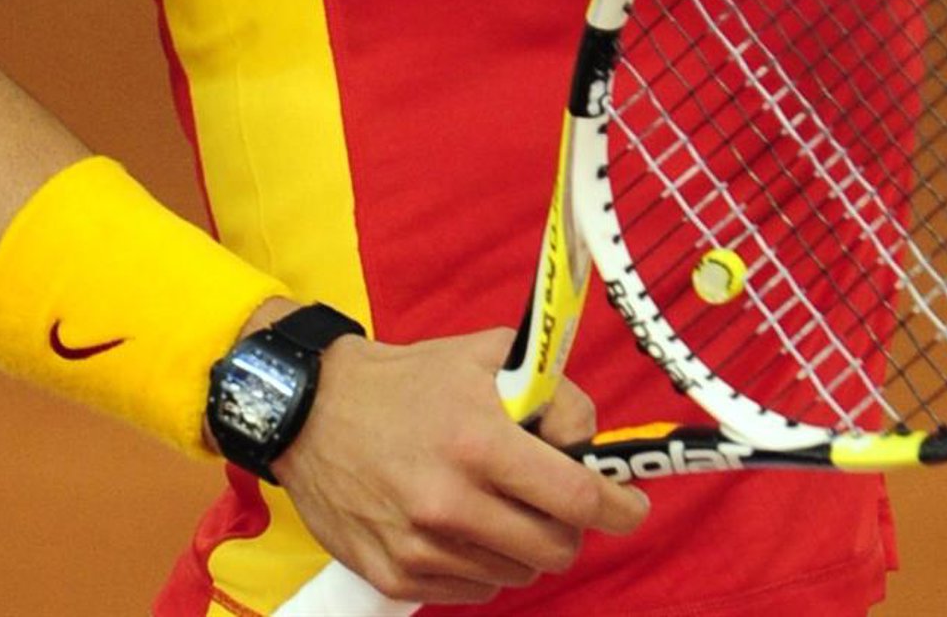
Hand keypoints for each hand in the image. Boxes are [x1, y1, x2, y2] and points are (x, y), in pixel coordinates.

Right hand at [272, 327, 648, 605]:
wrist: (314, 413)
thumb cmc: (410, 381)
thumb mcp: (488, 356)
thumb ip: (551, 391)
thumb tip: (589, 438)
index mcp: (480, 443)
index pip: (576, 496)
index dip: (618, 506)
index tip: (632, 506)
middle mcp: (451, 503)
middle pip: (554, 547)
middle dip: (571, 526)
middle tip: (559, 500)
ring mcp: (421, 548)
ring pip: (517, 572)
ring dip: (525, 543)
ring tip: (500, 501)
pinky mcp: (395, 577)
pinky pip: (474, 590)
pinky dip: (485, 564)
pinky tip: (465, 524)